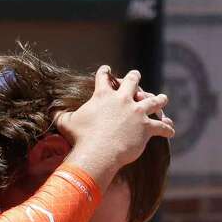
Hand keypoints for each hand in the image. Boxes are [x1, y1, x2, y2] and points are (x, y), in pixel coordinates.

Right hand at [55, 67, 174, 180]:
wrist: (98, 152)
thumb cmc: (81, 138)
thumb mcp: (66, 123)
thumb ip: (60, 114)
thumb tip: (49, 111)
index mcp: (103, 95)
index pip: (104, 77)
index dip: (105, 72)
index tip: (107, 70)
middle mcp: (123, 99)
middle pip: (133, 81)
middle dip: (135, 78)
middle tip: (136, 76)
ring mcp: (137, 112)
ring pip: (153, 101)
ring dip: (159, 99)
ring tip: (163, 98)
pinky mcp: (147, 127)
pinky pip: (161, 126)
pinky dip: (167, 128)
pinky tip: (172, 130)